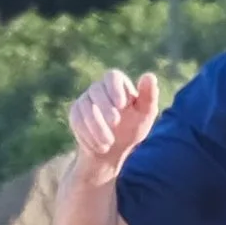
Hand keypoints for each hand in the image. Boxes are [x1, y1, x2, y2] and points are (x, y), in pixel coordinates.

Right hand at [68, 69, 159, 183]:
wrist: (114, 148)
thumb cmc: (134, 126)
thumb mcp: (145, 113)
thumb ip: (148, 95)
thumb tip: (150, 76)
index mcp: (118, 83)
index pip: (112, 76)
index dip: (115, 88)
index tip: (121, 104)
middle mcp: (99, 88)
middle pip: (96, 89)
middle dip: (105, 107)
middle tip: (115, 122)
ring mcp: (85, 99)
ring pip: (85, 106)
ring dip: (97, 125)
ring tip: (109, 142)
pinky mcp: (76, 113)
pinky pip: (77, 120)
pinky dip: (88, 134)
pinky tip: (100, 147)